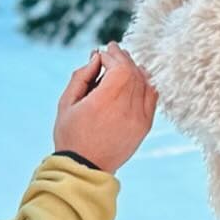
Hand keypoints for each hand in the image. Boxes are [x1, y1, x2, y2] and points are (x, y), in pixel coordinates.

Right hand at [53, 42, 157, 173]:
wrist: (85, 168)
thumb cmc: (71, 135)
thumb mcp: (66, 103)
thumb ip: (81, 76)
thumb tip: (97, 58)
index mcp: (104, 102)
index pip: (119, 67)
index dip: (111, 56)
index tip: (101, 53)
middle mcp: (126, 109)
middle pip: (133, 72)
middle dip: (123, 58)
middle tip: (113, 51)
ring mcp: (139, 118)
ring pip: (144, 82)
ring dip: (134, 69)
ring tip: (123, 63)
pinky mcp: (145, 126)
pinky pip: (152, 97)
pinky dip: (146, 83)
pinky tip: (137, 78)